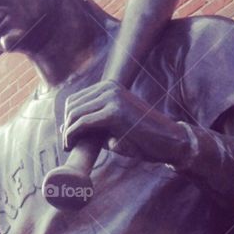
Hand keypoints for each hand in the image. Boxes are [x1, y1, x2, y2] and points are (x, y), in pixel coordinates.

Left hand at [63, 80, 190, 164]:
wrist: (169, 141)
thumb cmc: (141, 137)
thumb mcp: (112, 126)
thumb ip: (92, 123)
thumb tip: (64, 125)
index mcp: (109, 86)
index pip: (75, 99)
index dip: (67, 119)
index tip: (67, 136)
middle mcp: (109, 87)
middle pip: (71, 105)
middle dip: (66, 126)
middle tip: (67, 144)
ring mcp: (112, 97)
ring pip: (74, 114)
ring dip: (67, 133)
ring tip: (68, 147)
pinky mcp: (114, 112)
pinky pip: (82, 123)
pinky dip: (72, 136)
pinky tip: (71, 146)